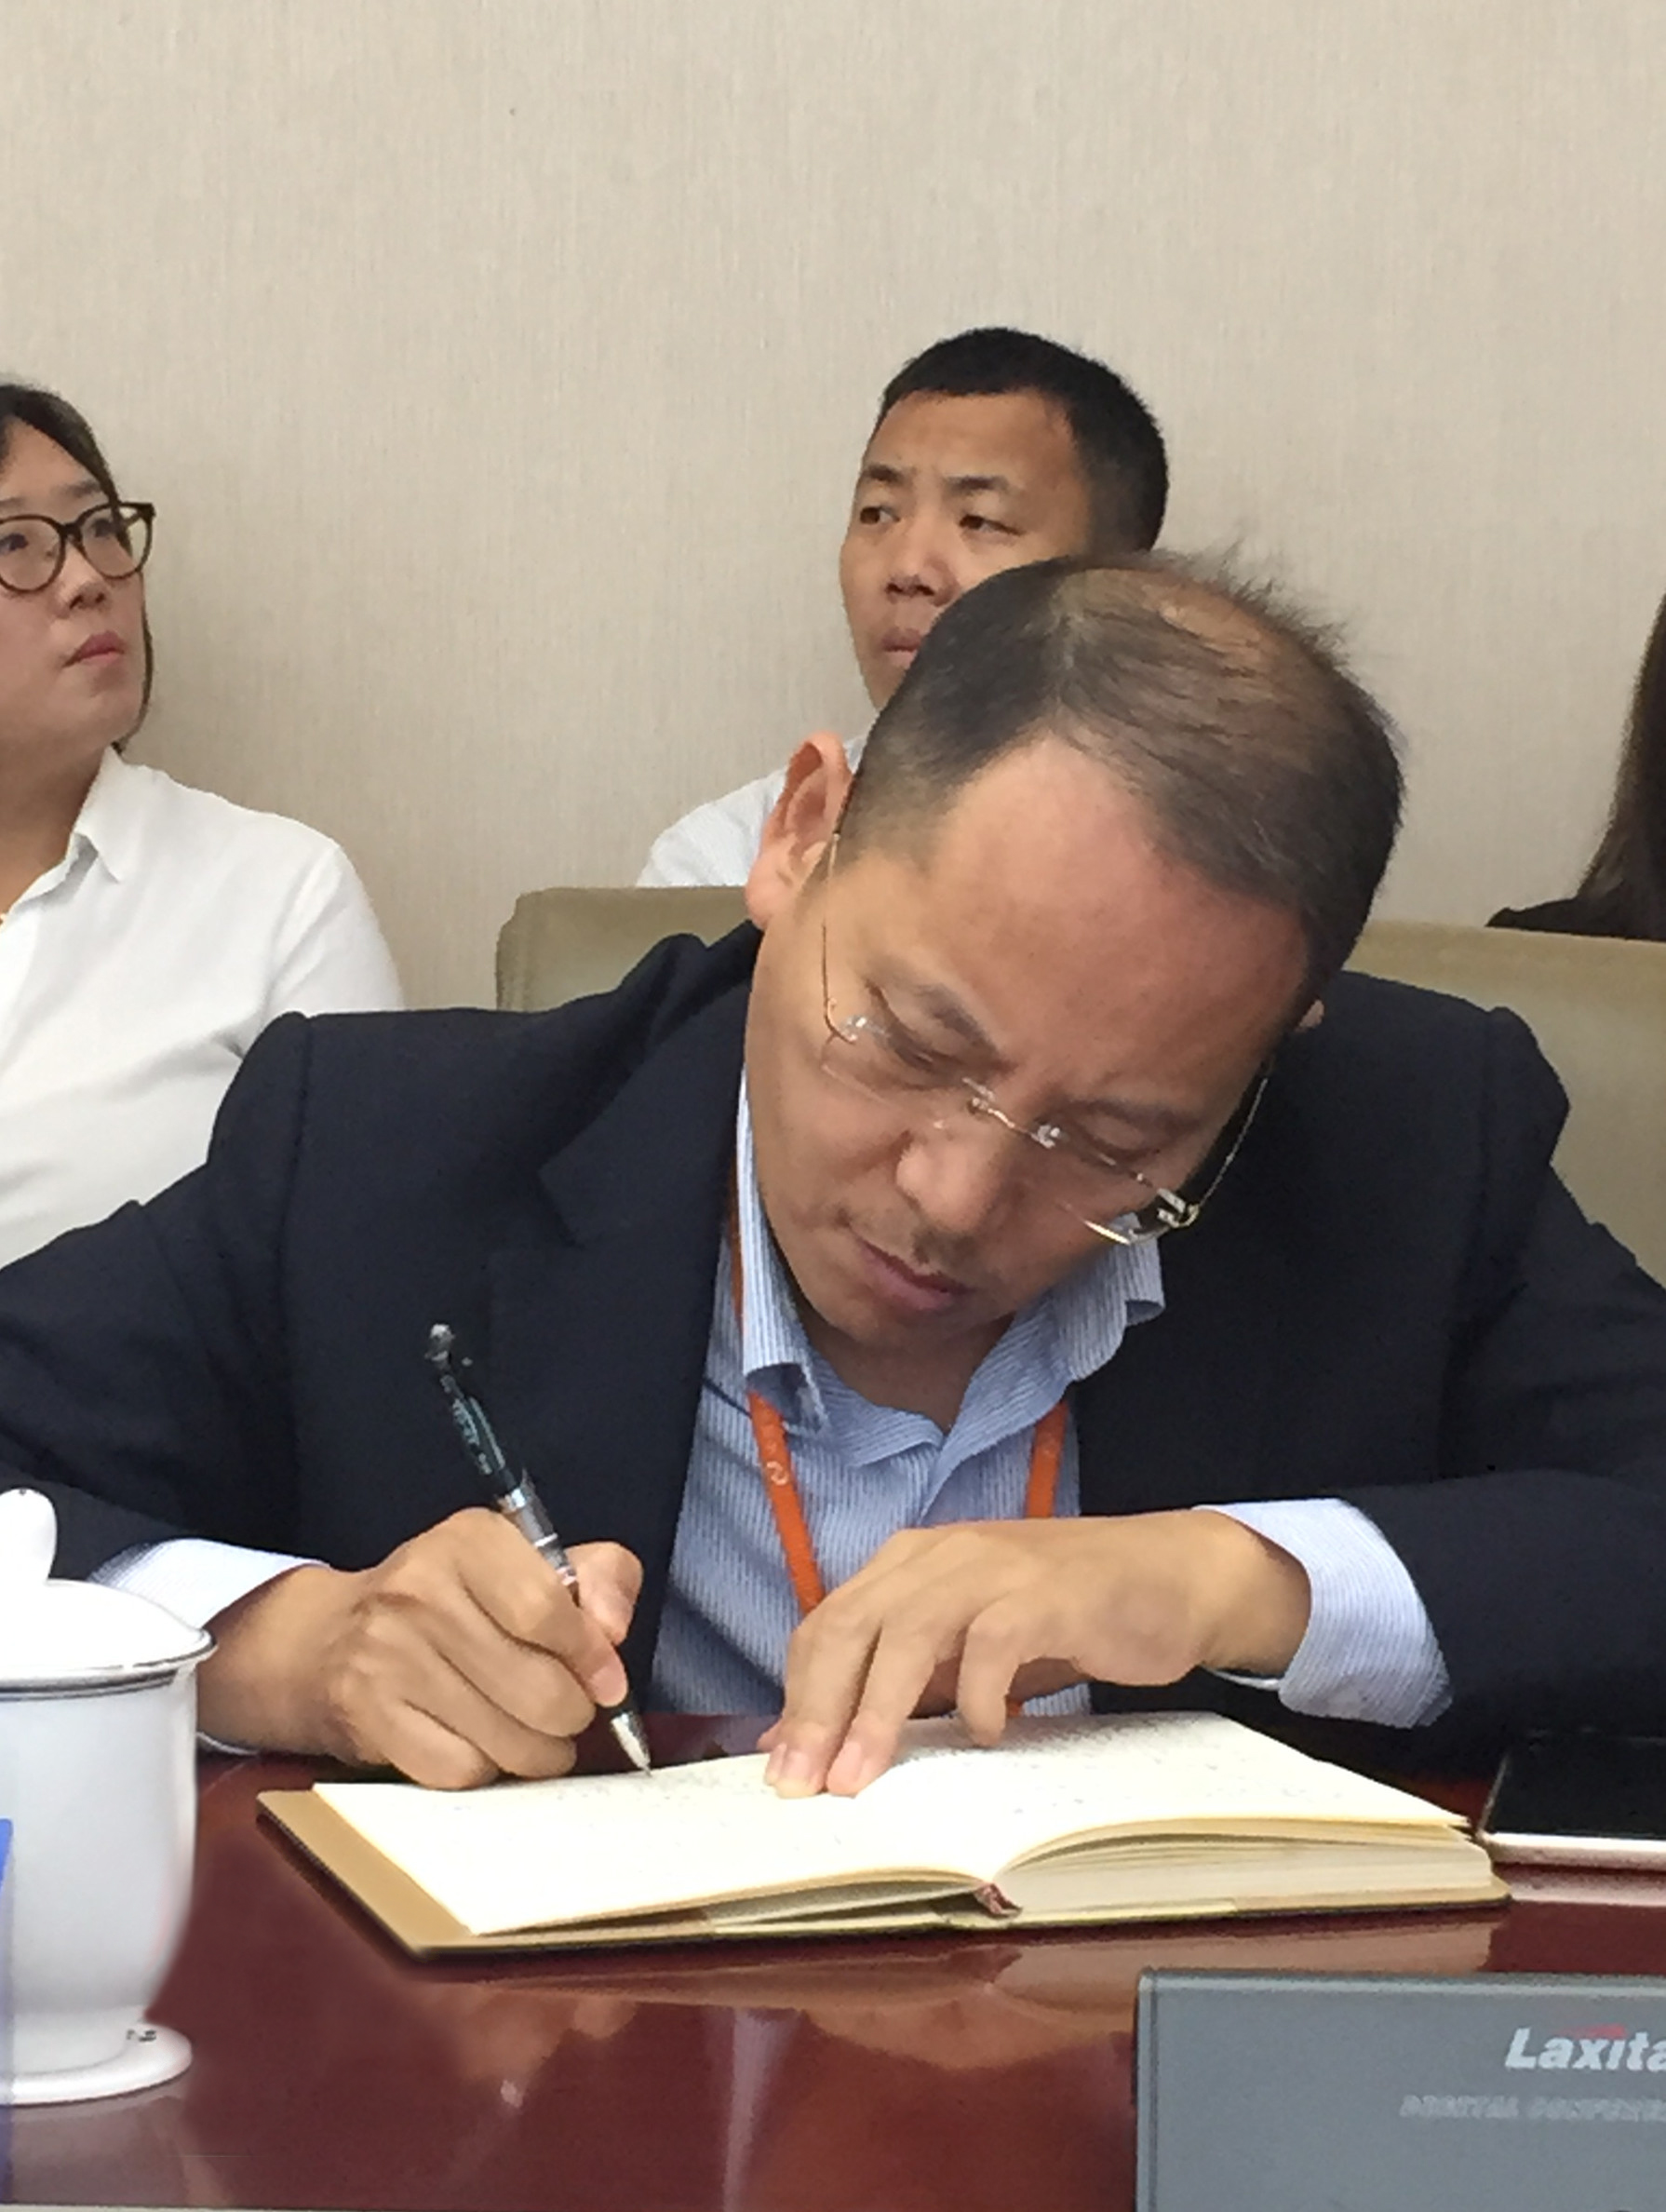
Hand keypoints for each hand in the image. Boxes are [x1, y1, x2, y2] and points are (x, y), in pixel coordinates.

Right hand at [199, 1508, 641, 1787]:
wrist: (327, 1640)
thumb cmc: (454, 1601)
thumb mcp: (526, 1563)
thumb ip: (596, 1579)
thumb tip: (614, 1632)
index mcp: (469, 1540)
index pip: (549, 1610)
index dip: (593, 1657)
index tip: (608, 1681)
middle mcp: (421, 1591)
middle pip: (539, 1689)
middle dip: (572, 1715)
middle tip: (569, 1711)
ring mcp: (388, 1657)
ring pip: (507, 1742)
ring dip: (539, 1753)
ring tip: (535, 1734)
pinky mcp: (368, 1717)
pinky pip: (462, 1771)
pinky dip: (486, 1769)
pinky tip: (481, 1743)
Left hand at [760, 1510, 1309, 1797]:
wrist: (1170, 1575)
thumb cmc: (1065, 1616)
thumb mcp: (971, 1643)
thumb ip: (910, 1679)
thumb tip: (830, 1742)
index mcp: (913, 1562)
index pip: (828, 1624)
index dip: (798, 1697)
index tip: (783, 1770)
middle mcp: (942, 1555)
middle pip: (852, 1626)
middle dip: (819, 1710)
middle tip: (804, 1784)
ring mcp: (994, 1568)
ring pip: (907, 1632)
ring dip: (876, 1711)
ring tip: (861, 1774)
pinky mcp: (1047, 1593)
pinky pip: (992, 1642)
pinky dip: (976, 1694)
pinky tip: (984, 1733)